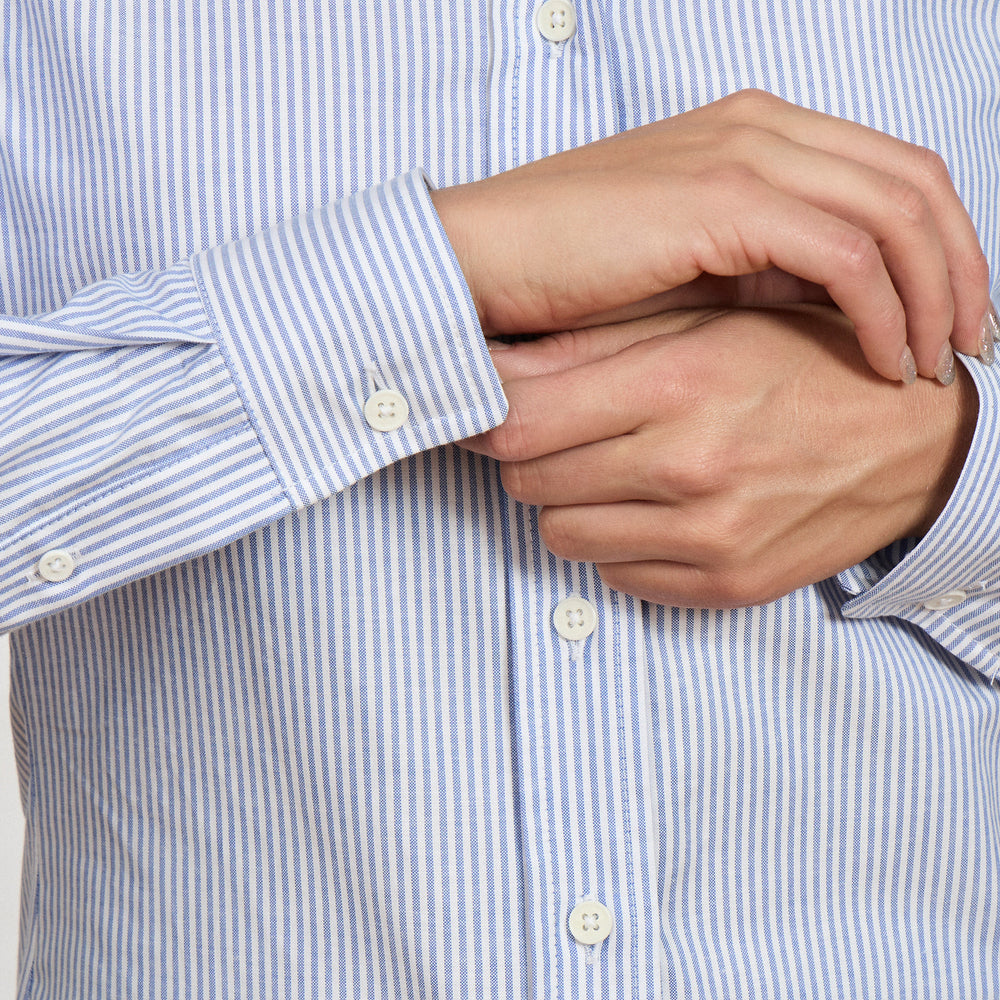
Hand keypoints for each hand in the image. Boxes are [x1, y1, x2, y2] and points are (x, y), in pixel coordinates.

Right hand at [432, 89, 991, 382]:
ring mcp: (744, 155)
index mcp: (753, 133)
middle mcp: (761, 127)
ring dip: (935, 294)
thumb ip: (760, 264)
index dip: (942, 247)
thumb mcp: (685, 264)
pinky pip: (848, 252)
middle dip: (962, 269)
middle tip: (972, 345)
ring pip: (897, 212)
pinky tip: (885, 360)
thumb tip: (829, 307)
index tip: (951, 320)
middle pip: (914, 183)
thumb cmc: (566, 274)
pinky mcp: (724, 200)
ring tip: (936, 365)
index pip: (889, 174)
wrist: (482, 260)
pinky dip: (884, 310)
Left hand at [460, 307, 977, 607]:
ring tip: (610, 468)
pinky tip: (652, 508)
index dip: (488, 417)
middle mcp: (692, 465)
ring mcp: (712, 536)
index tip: (486, 410)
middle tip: (558, 432)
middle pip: (529, 480)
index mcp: (681, 381)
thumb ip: (596, 343)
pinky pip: (616, 576)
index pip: (521, 422)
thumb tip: (493, 361)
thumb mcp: (706, 321)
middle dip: (529, 455)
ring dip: (569, 501)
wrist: (914, 441)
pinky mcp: (728, 586)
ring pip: (561, 534)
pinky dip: (617, 544)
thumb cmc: (802, 362)